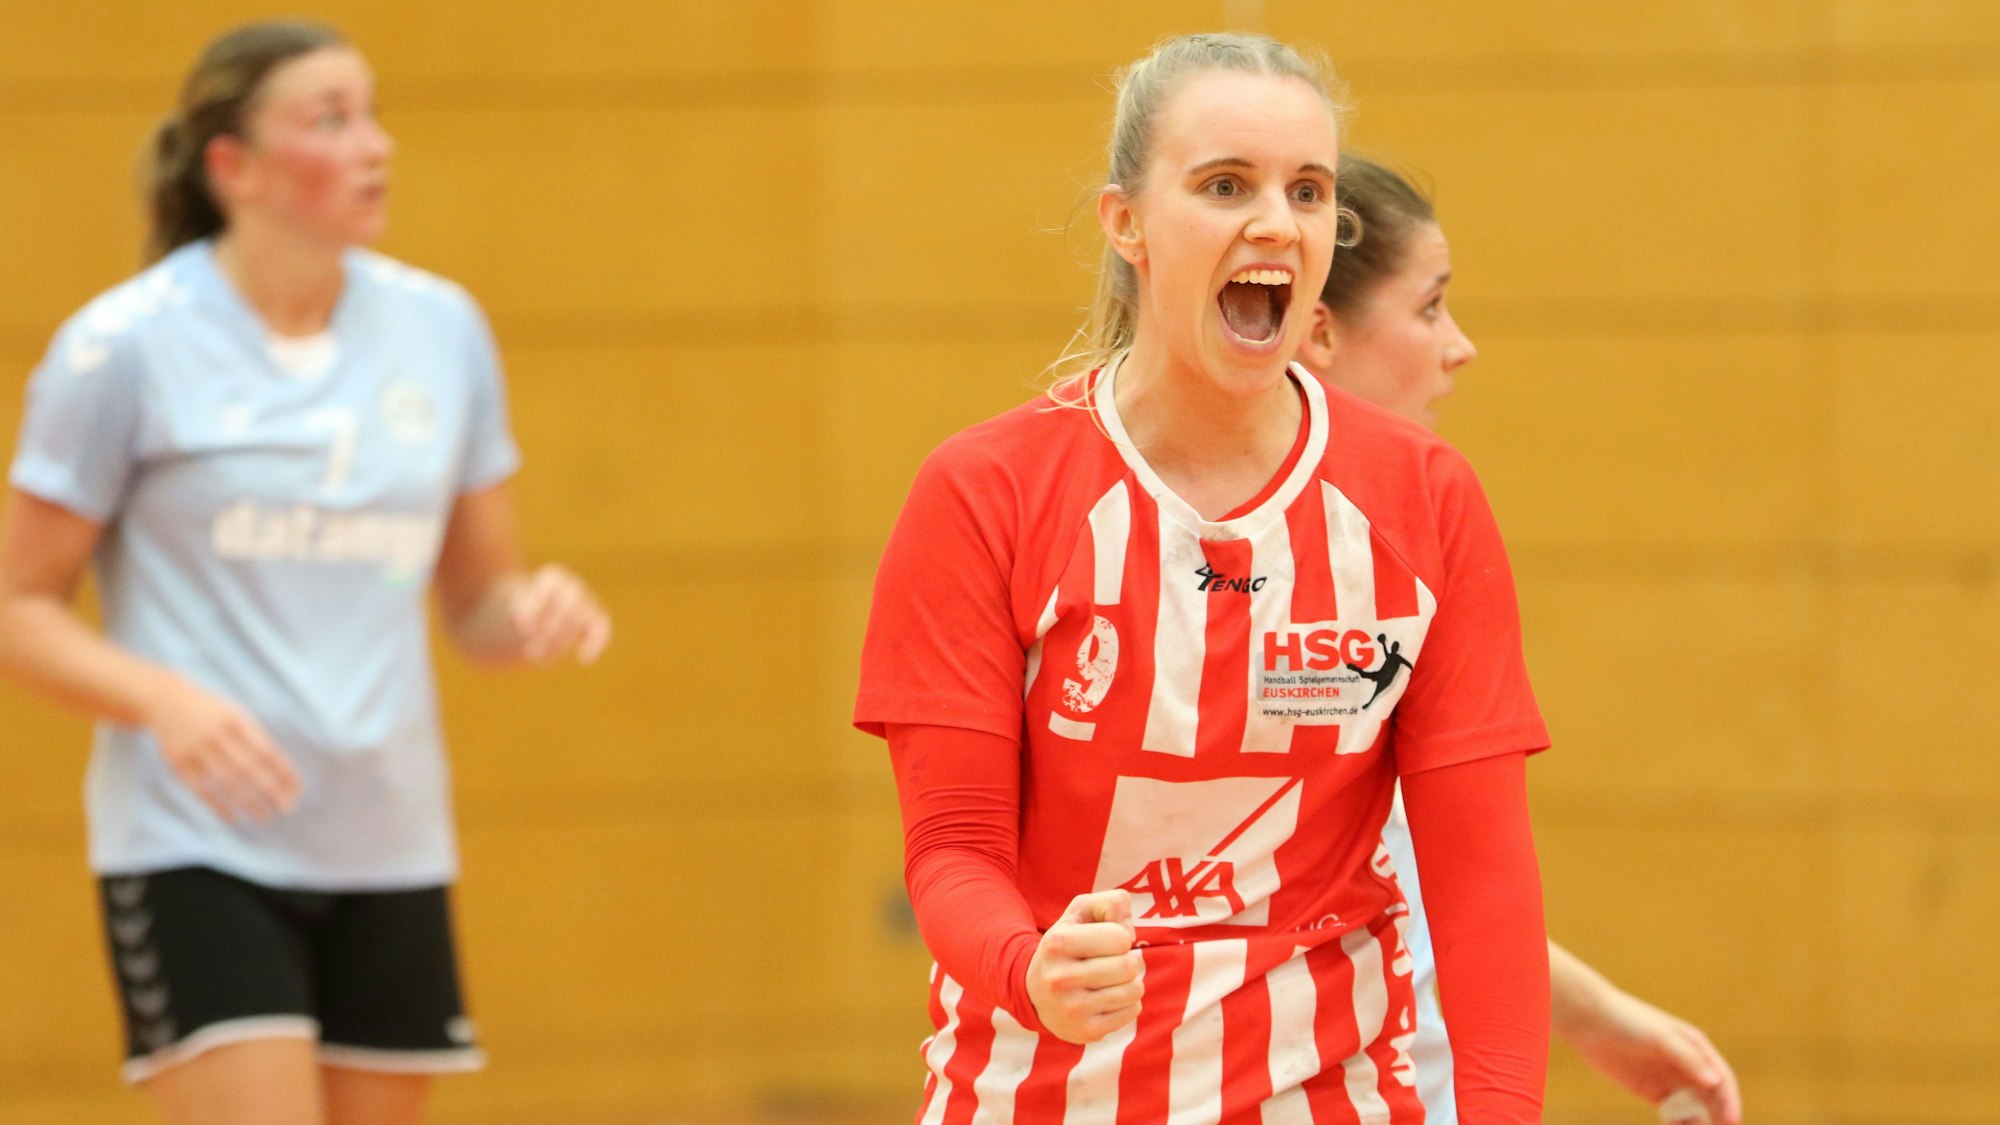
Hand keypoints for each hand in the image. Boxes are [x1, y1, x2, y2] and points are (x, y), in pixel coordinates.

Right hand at [141, 674, 299, 822]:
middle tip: (288, 808)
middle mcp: (217, 736)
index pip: (266, 751)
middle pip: (249, 768)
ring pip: (226, 781)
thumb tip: (283, 769)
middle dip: (271, 790)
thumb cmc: (212, 712)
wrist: (165, 701)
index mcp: (237, 721)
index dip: (283, 771)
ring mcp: (196, 751)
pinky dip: (216, 805)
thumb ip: (257, 737)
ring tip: (265, 817)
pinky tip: (233, 818)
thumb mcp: (236, 713)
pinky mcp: (179, 764)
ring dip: (248, 801)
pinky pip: (200, 789)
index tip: (297, 789)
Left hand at [507, 564, 611, 664]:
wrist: (534, 624)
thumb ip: (518, 612)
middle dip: (549, 629)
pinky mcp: (595, 620)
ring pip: (581, 618)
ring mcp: (586, 602)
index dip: (537, 605)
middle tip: (529, 650)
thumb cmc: (521, 615)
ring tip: (539, 658)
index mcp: (552, 578)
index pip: (550, 587)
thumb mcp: (512, 611)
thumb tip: (517, 620)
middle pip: (568, 604)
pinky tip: (584, 659)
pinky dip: (596, 642)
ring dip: (561, 641)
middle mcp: (573, 587)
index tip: (521, 626)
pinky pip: (601, 627)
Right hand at [1026, 889, 1143, 1043]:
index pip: (1120, 938)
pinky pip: (1132, 1011)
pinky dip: (1128, 1002)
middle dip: (1127, 959)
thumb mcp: (1079, 914)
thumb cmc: (1067, 946)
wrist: (1033, 993)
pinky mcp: (1086, 1032)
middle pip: (1129, 966)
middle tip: (1111, 961)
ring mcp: (1073, 1009)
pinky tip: (1108, 997)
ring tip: (1111, 979)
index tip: (1105, 941)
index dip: (1120, 936)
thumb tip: (1128, 923)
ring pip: (1134, 990)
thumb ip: (1109, 903)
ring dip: (1130, 981)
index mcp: (1058, 943)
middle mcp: (1061, 978)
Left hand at [1566, 988, 1741, 1124]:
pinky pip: (1672, 1114)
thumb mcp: (1660, 1037)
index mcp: (1697, 1048)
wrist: (1589, 1020)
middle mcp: (1688, 1066)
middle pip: (1712, 1100)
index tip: (1731, 1124)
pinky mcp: (1651, 1092)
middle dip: (1719, 1119)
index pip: (1722, 1081)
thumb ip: (1688, 1058)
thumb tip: (1715, 1082)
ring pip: (1694, 1110)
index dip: (1730, 1104)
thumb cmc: (1628, 1021)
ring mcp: (1670, 1080)